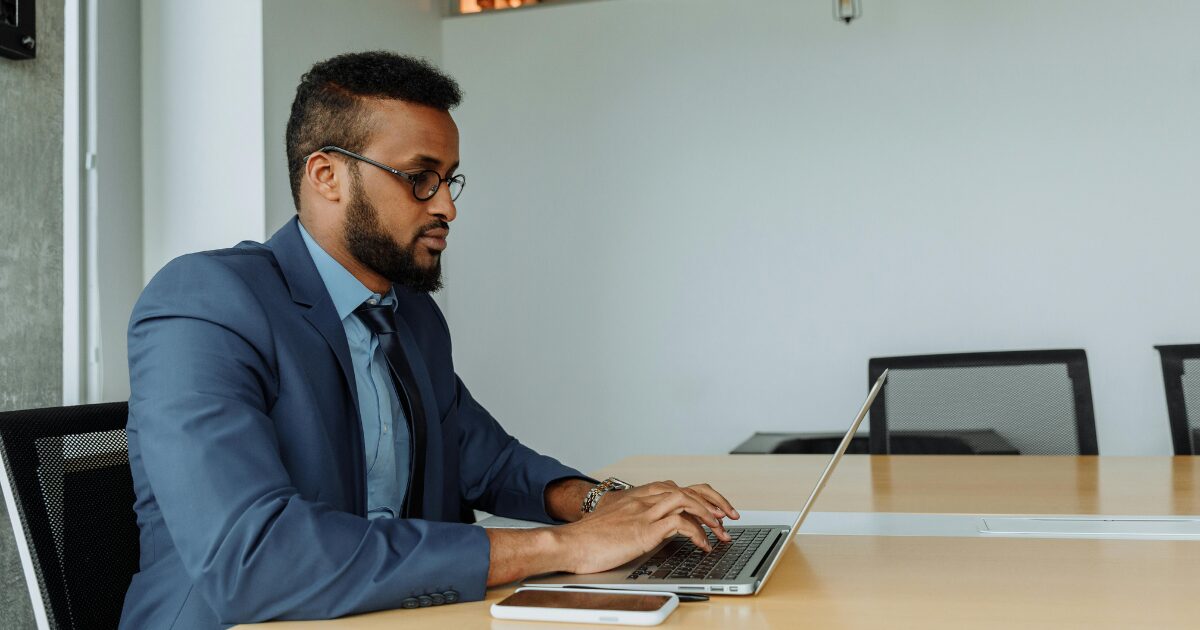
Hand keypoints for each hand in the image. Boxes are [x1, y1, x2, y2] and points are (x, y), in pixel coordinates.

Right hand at [555, 481, 739, 574]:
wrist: (568, 543)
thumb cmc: (589, 537)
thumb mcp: (618, 522)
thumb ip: (637, 519)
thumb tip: (656, 530)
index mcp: (640, 495)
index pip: (680, 487)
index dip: (703, 496)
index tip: (718, 509)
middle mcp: (645, 498)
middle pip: (690, 489)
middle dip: (716, 502)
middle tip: (730, 518)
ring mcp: (644, 512)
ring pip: (688, 500)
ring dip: (711, 515)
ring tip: (721, 532)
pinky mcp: (643, 530)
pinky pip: (680, 524)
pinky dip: (697, 533)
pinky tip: (702, 545)